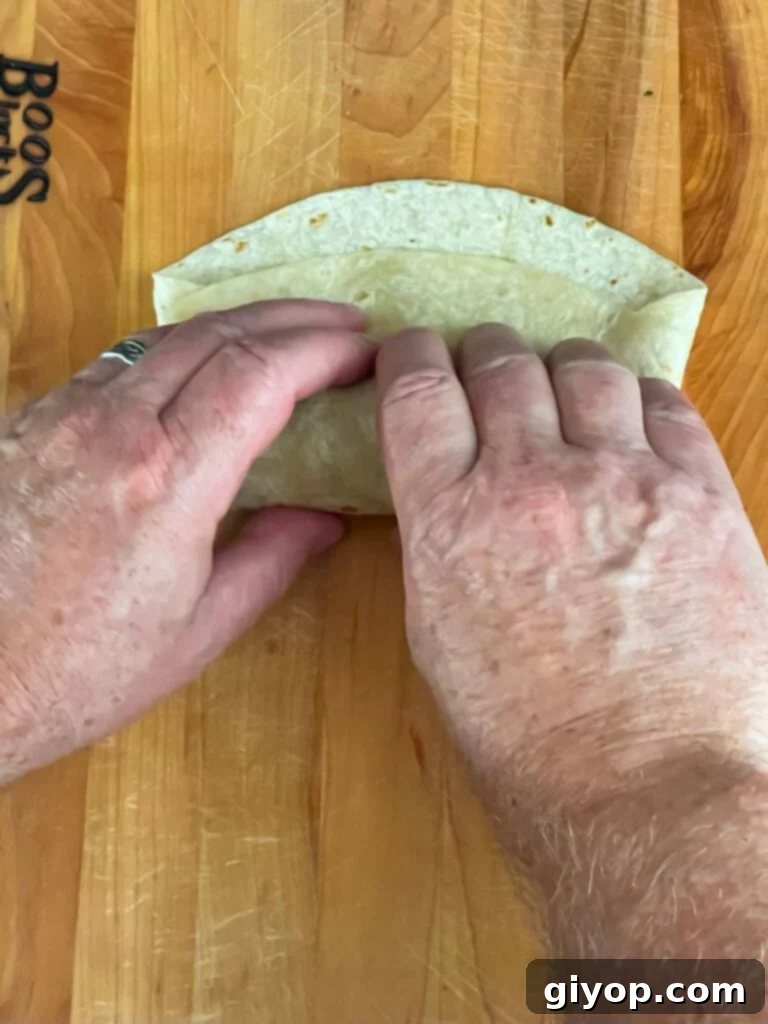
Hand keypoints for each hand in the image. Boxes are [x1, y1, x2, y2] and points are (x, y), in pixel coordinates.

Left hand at [0, 300, 373, 782]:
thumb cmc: (81, 672)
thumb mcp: (198, 631)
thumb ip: (272, 560)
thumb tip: (326, 518)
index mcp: (166, 481)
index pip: (260, 374)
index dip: (322, 349)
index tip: (364, 350)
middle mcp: (110, 428)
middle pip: (217, 333)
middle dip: (291, 319)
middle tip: (343, 325)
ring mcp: (61, 416)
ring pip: (164, 336)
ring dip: (235, 326)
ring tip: (283, 338)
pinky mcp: (29, 422)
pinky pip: (117, 363)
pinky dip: (176, 351)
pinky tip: (198, 371)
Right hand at [377, 324, 767, 961]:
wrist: (646, 798)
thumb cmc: (528, 743)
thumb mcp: (441, 638)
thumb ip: (441, 542)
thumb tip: (452, 485)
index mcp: (449, 522)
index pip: (417, 390)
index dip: (409, 353)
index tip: (411, 346)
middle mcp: (531, 481)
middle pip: (499, 363)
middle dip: (485, 352)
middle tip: (488, 363)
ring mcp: (622, 481)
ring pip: (584, 367)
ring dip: (563, 367)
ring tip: (565, 385)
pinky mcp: (700, 497)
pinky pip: (665, 404)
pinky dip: (638, 397)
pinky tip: (631, 415)